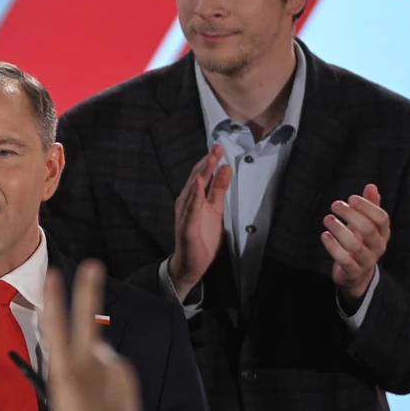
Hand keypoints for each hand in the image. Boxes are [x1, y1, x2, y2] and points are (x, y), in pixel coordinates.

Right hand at [42, 260, 141, 410]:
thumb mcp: (61, 397)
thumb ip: (71, 372)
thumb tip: (95, 350)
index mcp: (63, 374)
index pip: (54, 329)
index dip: (53, 301)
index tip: (52, 275)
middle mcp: (88, 367)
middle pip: (87, 321)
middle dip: (89, 291)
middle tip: (93, 265)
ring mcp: (111, 372)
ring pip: (103, 353)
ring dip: (98, 363)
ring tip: (93, 396)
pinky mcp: (127, 378)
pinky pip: (117, 368)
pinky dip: (112, 375)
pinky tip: (107, 397)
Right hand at [168, 144, 231, 298]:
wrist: (191, 263)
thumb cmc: (202, 236)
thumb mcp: (215, 209)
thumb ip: (219, 190)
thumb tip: (225, 168)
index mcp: (193, 198)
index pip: (201, 175)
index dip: (209, 161)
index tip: (219, 147)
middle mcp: (186, 203)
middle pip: (196, 179)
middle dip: (206, 163)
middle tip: (216, 148)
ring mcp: (184, 214)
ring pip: (192, 191)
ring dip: (201, 174)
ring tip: (209, 160)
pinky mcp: (186, 227)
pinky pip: (191, 209)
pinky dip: (195, 195)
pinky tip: (199, 184)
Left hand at [321, 184, 389, 309]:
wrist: (357, 275)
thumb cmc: (360, 242)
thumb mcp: (366, 224)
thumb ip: (370, 206)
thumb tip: (371, 186)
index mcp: (383, 233)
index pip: (382, 218)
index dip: (367, 206)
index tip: (350, 198)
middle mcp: (378, 247)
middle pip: (368, 229)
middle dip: (351, 215)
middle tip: (334, 204)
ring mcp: (366, 261)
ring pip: (355, 246)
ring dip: (339, 230)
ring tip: (327, 218)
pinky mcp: (352, 272)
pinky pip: (345, 260)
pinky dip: (334, 248)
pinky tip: (324, 235)